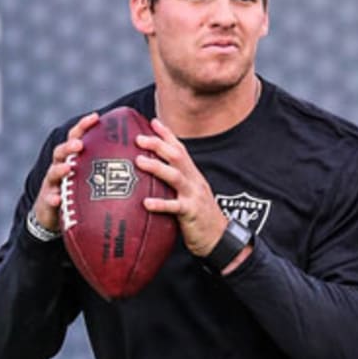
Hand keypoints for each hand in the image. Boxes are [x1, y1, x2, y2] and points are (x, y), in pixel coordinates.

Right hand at [32, 112, 98, 231]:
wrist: (56, 216)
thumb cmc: (81, 194)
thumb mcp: (94, 179)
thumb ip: (110, 168)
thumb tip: (141, 157)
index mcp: (72, 159)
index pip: (76, 137)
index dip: (84, 126)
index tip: (96, 116)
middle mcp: (60, 167)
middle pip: (61, 151)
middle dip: (69, 146)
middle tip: (79, 144)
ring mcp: (52, 184)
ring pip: (53, 173)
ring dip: (60, 169)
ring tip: (68, 168)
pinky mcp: (48, 202)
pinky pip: (50, 200)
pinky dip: (53, 198)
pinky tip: (57, 200)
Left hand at [135, 118, 228, 257]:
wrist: (219, 237)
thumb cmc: (199, 215)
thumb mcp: (190, 192)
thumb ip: (176, 181)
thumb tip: (155, 172)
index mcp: (193, 174)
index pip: (180, 149)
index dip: (167, 134)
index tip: (152, 121)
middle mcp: (194, 180)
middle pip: (177, 156)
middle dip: (158, 145)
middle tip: (138, 139)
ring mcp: (193, 195)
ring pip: (175, 176)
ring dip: (157, 167)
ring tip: (139, 161)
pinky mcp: (191, 213)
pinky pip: (175, 207)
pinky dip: (160, 204)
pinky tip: (146, 203)